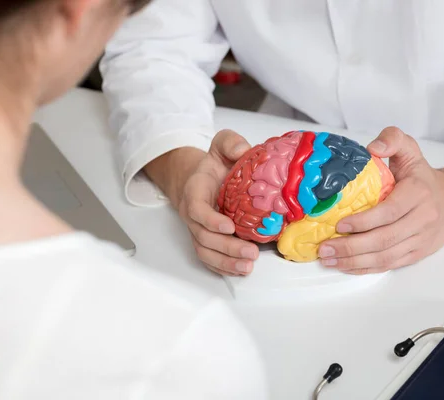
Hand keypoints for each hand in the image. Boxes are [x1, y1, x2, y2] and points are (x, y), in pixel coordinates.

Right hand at [177, 130, 259, 275]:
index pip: (196, 208)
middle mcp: (193, 214)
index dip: (210, 220)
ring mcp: (198, 229)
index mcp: (195, 190)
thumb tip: (243, 150)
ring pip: (205, 251)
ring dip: (225, 262)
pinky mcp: (207, 240)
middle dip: (225, 247)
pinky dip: (224, 267)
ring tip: (247, 267)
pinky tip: (241, 270)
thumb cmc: (215, 164)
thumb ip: (231, 142)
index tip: (229, 227)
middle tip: (249, 252)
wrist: (203, 176)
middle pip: (203, 236)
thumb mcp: (222, 144)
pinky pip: (210, 258)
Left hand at [318, 127, 443, 274]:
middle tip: (326, 247)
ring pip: (386, 257)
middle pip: (384, 239)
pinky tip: (347, 266)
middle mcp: (422, 219)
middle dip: (351, 246)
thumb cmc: (424, 177)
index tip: (339, 224)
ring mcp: (420, 240)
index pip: (389, 212)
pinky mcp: (417, 254)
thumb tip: (372, 148)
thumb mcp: (410, 150)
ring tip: (329, 259)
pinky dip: (366, 268)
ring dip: (355, 261)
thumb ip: (392, 140)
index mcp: (417, 193)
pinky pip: (390, 265)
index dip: (363, 221)